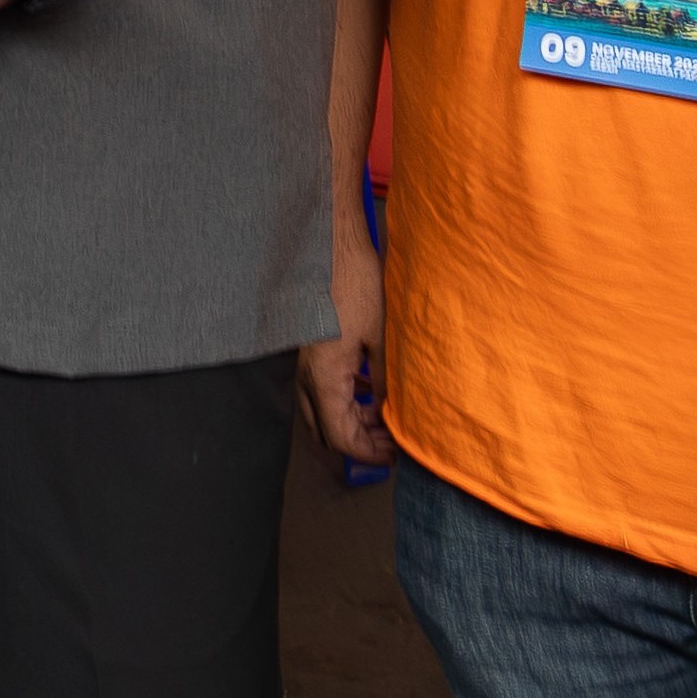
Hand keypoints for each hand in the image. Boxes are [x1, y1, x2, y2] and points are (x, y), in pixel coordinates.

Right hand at [299, 188, 389, 471]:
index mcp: (323, 378)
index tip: (393, 455)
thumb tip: (391, 410)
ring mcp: (303, 363)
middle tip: (390, 443)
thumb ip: (383, 379)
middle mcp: (305, 376)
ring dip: (351, 421)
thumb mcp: (380, 335)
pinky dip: (344, 399)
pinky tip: (369, 388)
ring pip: (321, 412)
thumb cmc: (354, 282)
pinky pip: (321, 389)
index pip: (341, 438)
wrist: (330, 242)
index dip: (368, 454)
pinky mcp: (308, 348)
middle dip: (358, 444)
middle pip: (325, 432)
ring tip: (384, 417)